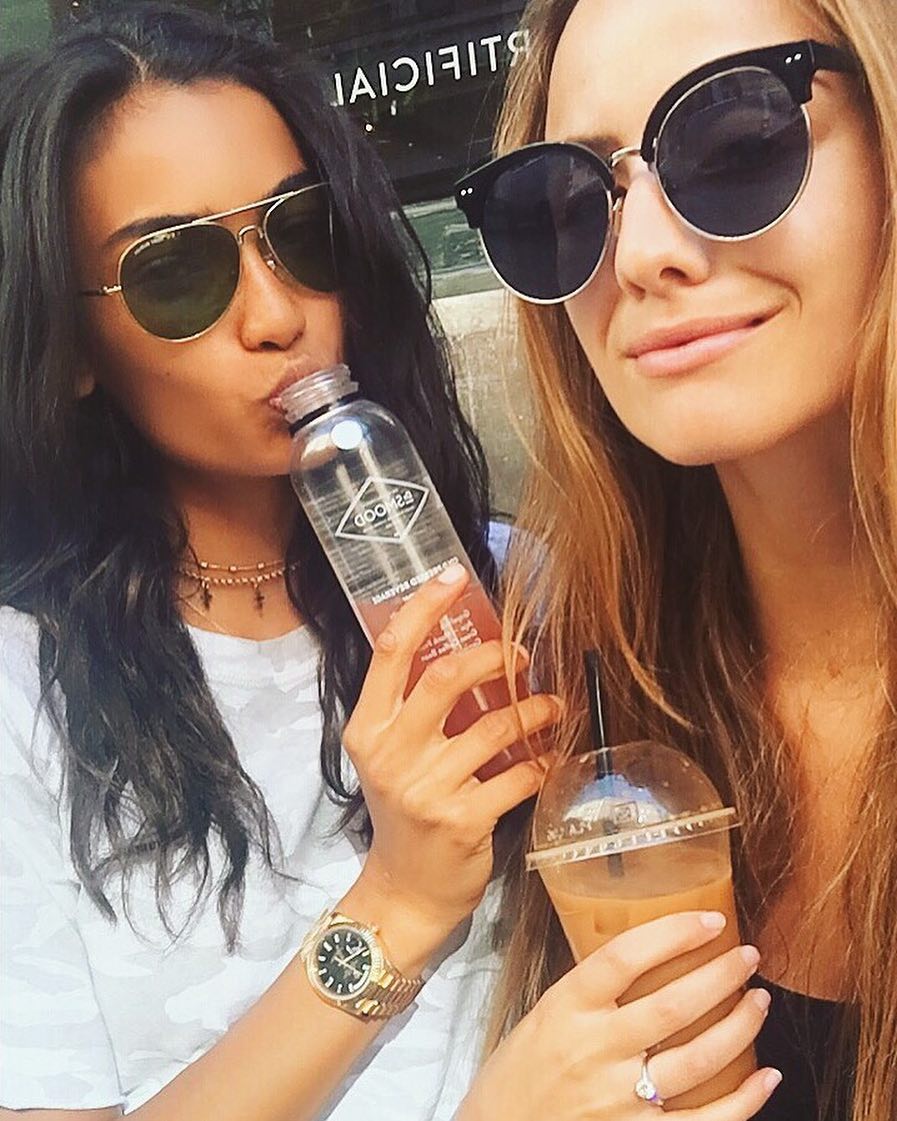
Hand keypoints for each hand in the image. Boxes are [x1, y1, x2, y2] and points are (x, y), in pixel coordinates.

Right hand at [341, 564, 561, 965]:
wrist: (403, 891)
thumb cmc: (402, 814)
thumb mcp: (390, 757)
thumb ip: (414, 709)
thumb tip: (467, 649)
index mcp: (367, 729)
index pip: (391, 652)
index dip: (423, 606)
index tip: (452, 575)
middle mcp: (390, 753)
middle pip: (446, 678)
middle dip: (494, 657)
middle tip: (522, 654)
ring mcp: (425, 789)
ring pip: (494, 726)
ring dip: (534, 710)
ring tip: (551, 706)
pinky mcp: (462, 820)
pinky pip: (517, 776)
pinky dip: (541, 761)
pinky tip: (550, 757)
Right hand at [459, 912, 781, 1120]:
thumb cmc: (518, 1077)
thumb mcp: (543, 1018)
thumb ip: (589, 994)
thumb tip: (646, 961)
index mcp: (566, 1008)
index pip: (624, 956)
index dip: (673, 933)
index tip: (709, 920)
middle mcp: (594, 1050)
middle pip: (673, 1004)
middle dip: (721, 975)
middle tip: (748, 956)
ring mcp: (618, 1100)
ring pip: (697, 1058)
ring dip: (739, 1027)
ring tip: (758, 1002)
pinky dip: (744, 1100)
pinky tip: (766, 1077)